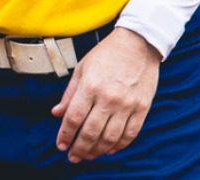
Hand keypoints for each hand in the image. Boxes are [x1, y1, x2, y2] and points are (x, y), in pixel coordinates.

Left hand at [51, 28, 159, 162]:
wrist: (139, 42)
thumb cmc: (108, 53)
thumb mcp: (83, 68)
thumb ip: (70, 93)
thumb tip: (57, 113)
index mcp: (90, 86)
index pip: (73, 118)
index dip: (65, 135)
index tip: (61, 145)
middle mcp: (108, 98)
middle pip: (90, 133)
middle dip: (79, 149)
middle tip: (73, 156)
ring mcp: (127, 104)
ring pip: (110, 138)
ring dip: (97, 151)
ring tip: (89, 155)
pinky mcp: (142, 107)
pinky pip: (130, 134)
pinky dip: (119, 146)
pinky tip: (109, 149)